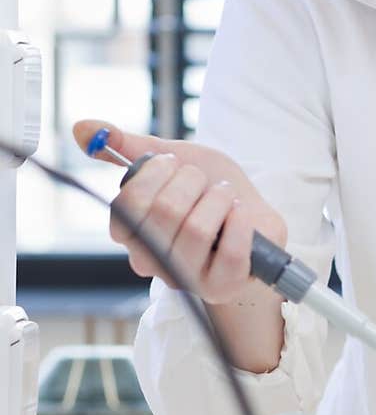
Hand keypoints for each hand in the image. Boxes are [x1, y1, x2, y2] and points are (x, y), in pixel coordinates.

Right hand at [72, 119, 287, 303]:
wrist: (253, 216)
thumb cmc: (209, 192)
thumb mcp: (173, 159)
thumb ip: (129, 146)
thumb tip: (82, 128)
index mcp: (131, 232)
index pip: (125, 206)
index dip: (155, 174)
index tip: (173, 163)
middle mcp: (152, 261)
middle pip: (163, 212)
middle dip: (191, 181)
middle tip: (202, 180)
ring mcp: (186, 278)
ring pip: (196, 230)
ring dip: (218, 199)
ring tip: (224, 196)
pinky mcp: (221, 286)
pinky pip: (229, 251)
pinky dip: (239, 221)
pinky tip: (240, 213)